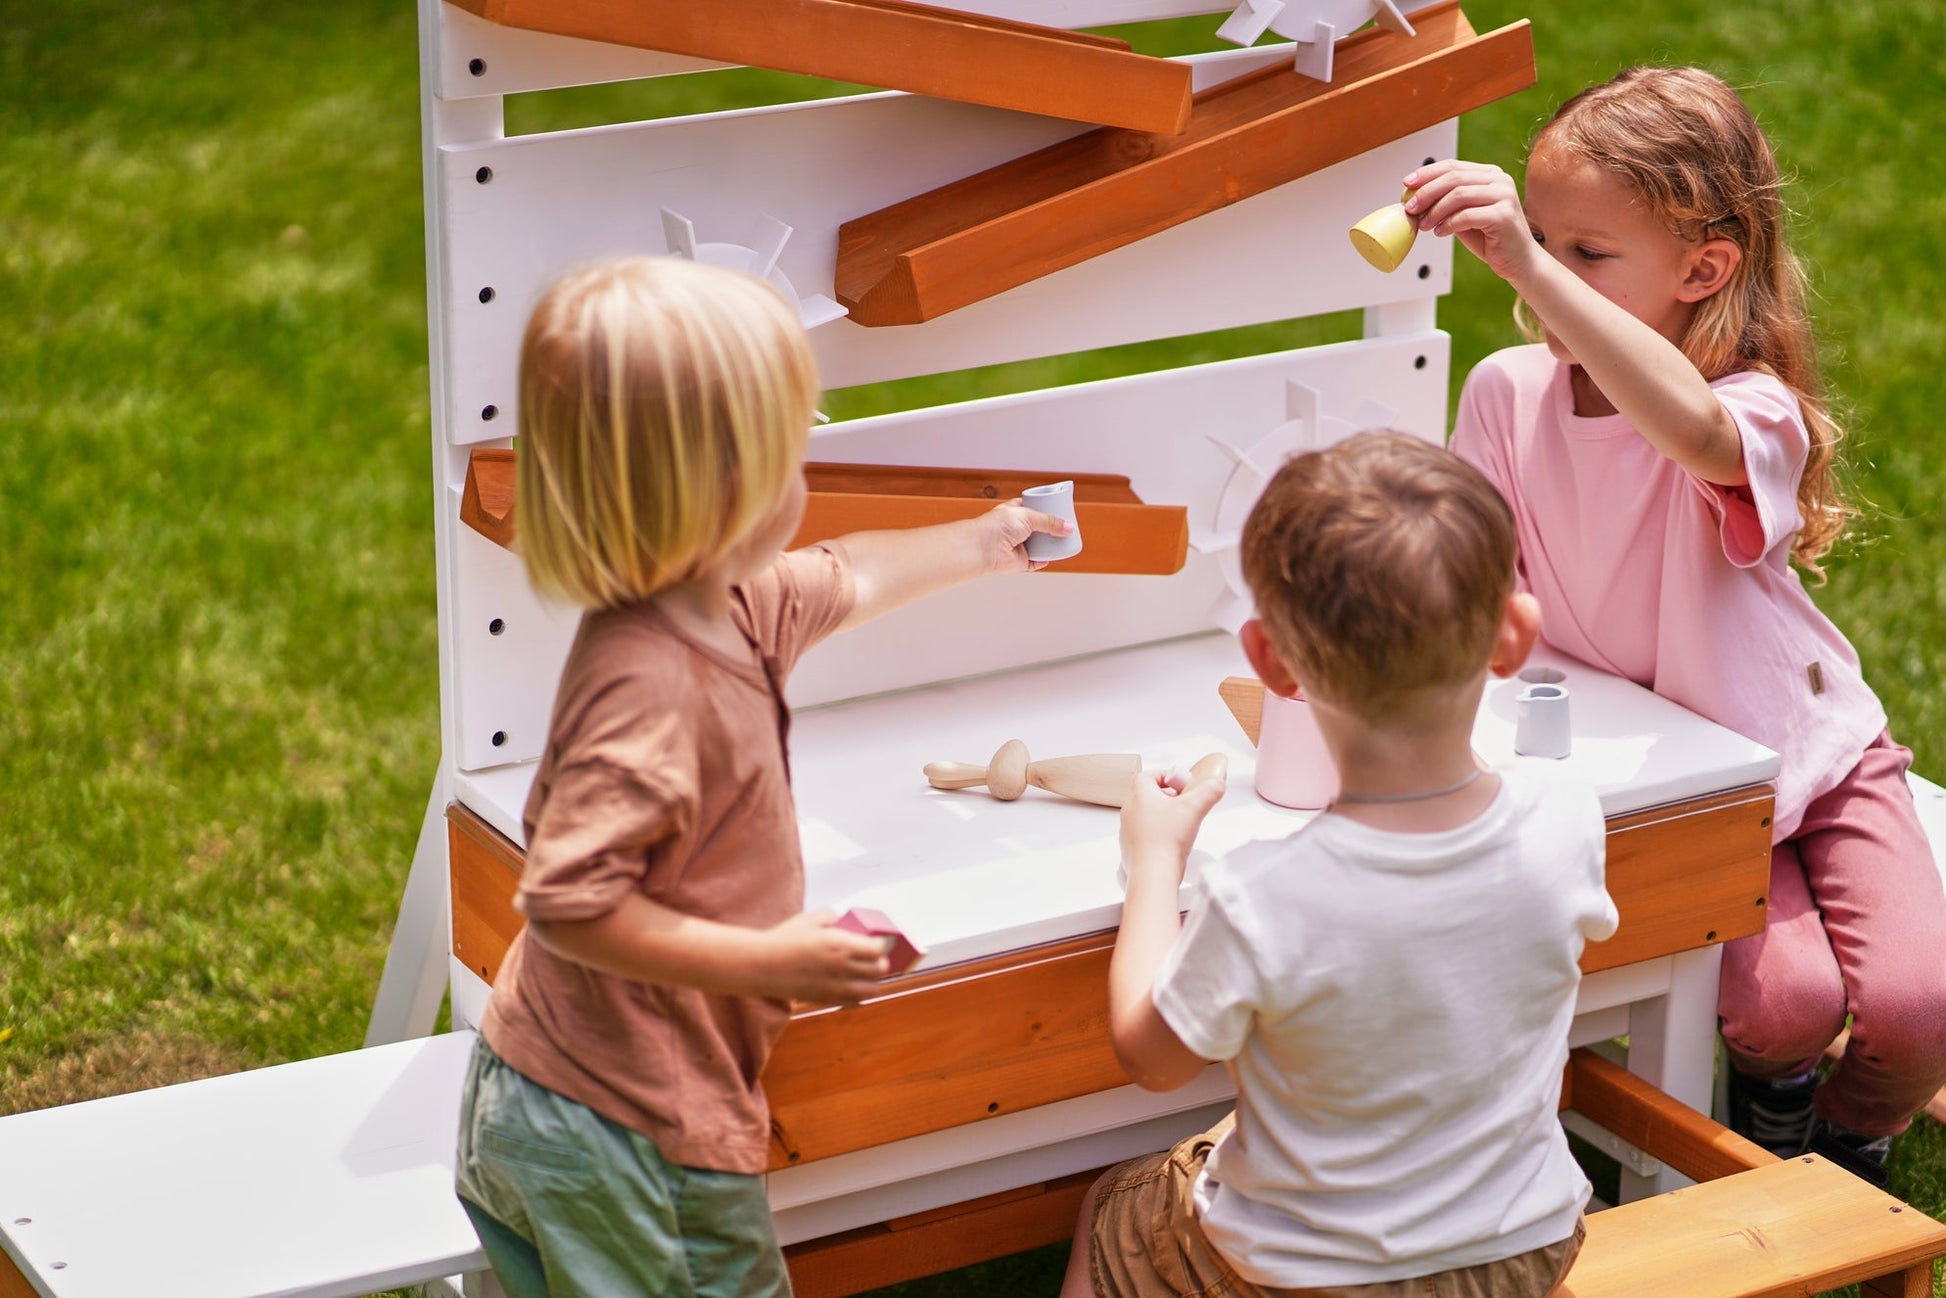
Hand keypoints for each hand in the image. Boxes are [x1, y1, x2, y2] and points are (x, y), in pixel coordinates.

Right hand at [751, 909, 890, 1005]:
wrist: (763, 966)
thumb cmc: (784, 939)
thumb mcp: (810, 918)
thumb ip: (832, 916)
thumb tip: (843, 921)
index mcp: (842, 946)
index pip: (878, 949)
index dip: (881, 944)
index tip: (876, 941)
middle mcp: (843, 968)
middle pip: (878, 970)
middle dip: (880, 962)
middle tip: (874, 956)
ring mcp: (836, 988)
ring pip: (870, 990)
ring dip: (872, 980)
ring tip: (866, 972)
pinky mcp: (826, 1000)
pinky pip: (854, 1002)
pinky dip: (859, 994)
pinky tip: (853, 985)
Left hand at [974, 500, 1069, 574]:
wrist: (984, 548)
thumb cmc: (998, 526)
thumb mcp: (1028, 516)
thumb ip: (1049, 521)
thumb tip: (1069, 528)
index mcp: (1016, 511)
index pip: (1035, 507)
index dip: (1047, 508)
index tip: (1062, 508)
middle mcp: (1017, 528)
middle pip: (1040, 527)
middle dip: (1053, 528)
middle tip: (1068, 527)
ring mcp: (1019, 545)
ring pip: (1040, 545)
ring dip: (1051, 544)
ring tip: (1066, 541)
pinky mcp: (1020, 561)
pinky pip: (1036, 562)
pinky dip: (1044, 560)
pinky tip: (1054, 556)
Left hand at [1119, 758, 1226, 887]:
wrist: (1153, 873)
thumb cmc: (1167, 839)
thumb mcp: (1195, 808)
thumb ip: (1210, 791)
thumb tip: (1216, 783)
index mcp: (1140, 795)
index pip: (1148, 775)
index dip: (1165, 776)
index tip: (1180, 784)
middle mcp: (1130, 811)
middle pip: (1147, 795)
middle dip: (1167, 797)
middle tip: (1184, 804)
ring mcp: (1127, 830)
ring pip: (1145, 815)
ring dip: (1161, 816)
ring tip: (1180, 824)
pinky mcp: (1130, 848)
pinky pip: (1143, 835)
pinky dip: (1157, 835)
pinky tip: (1172, 843)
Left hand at [1403, 159, 1543, 286]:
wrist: (1518, 261)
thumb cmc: (1490, 238)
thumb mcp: (1463, 216)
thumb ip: (1446, 203)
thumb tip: (1414, 197)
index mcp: (1490, 174)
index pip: (1453, 166)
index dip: (1427, 173)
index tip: (1407, 183)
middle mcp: (1499, 180)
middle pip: (1453, 178)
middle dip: (1426, 192)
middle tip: (1410, 207)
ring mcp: (1504, 196)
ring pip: (1458, 195)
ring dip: (1435, 211)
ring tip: (1423, 225)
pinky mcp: (1503, 215)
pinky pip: (1466, 216)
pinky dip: (1448, 224)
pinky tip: (1440, 232)